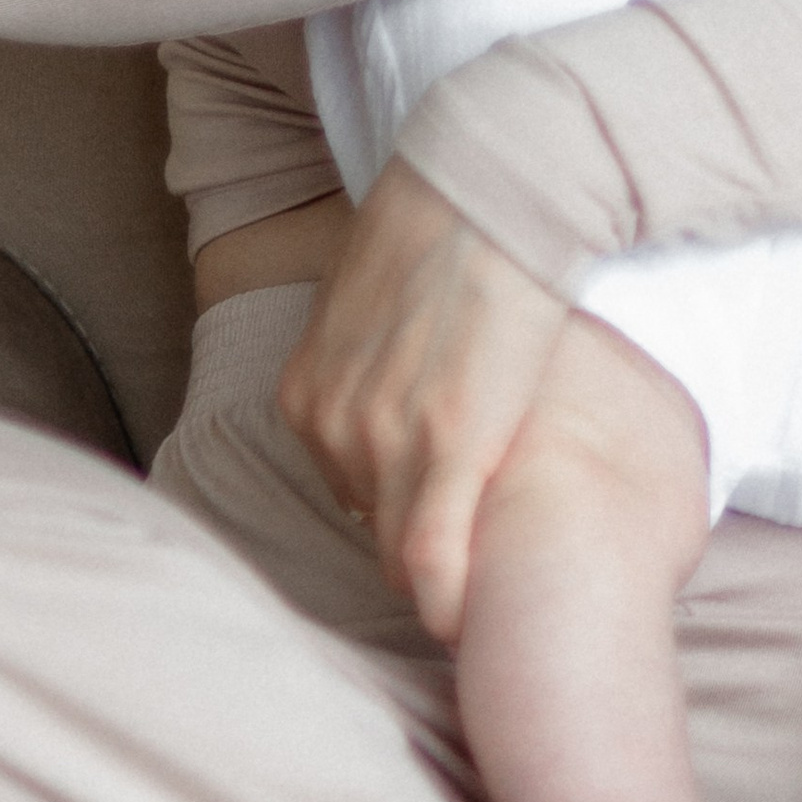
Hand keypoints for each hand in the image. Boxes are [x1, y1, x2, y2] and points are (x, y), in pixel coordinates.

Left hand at [277, 160, 567, 643]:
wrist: (492, 183)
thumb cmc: (446, 226)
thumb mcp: (373, 299)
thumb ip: (367, 359)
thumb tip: (395, 386)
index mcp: (308, 394)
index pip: (343, 490)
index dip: (393, 510)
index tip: (432, 525)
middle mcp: (332, 424)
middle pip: (369, 524)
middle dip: (412, 544)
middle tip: (465, 558)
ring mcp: (386, 437)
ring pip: (400, 547)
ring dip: (437, 569)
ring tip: (481, 578)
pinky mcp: (451, 439)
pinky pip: (433, 555)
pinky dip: (446, 597)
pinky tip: (464, 617)